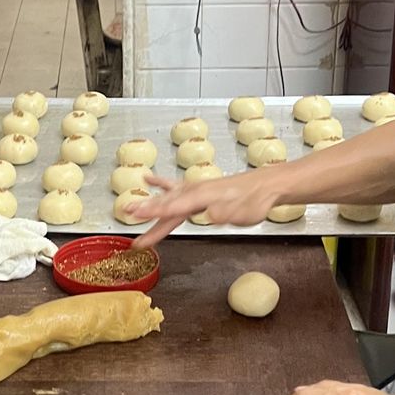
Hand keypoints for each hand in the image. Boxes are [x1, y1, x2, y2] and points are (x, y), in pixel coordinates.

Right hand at [128, 169, 281, 247]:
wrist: (267, 185)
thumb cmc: (258, 200)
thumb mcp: (247, 212)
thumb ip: (227, 213)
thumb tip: (210, 215)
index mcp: (205, 197)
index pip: (175, 206)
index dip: (155, 211)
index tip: (136, 215)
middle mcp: (198, 191)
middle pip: (168, 202)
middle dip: (147, 208)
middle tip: (127, 214)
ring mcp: (198, 189)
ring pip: (169, 197)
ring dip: (150, 203)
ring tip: (132, 207)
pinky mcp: (201, 190)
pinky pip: (177, 188)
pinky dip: (161, 183)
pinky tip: (149, 178)